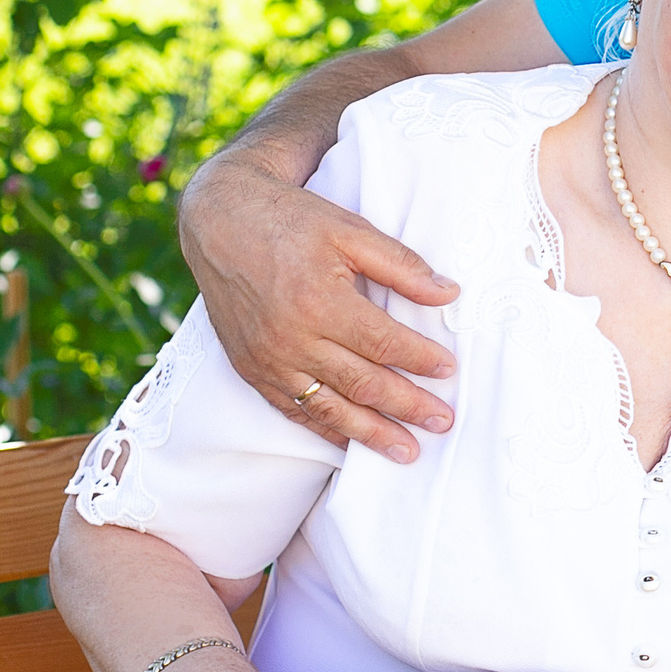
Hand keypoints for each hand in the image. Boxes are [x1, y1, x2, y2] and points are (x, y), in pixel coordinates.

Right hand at [180, 149, 460, 461]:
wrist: (221, 220)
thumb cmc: (290, 220)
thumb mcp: (350, 229)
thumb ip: (401, 265)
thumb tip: (448, 294)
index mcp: (320, 301)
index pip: (384, 344)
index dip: (421, 360)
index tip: (450, 370)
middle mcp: (292, 339)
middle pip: (362, 384)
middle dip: (408, 407)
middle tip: (444, 421)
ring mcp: (268, 360)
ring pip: (329, 409)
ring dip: (372, 434)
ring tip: (407, 451)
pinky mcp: (251, 370)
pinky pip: (294, 410)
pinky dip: (326, 430)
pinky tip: (352, 443)